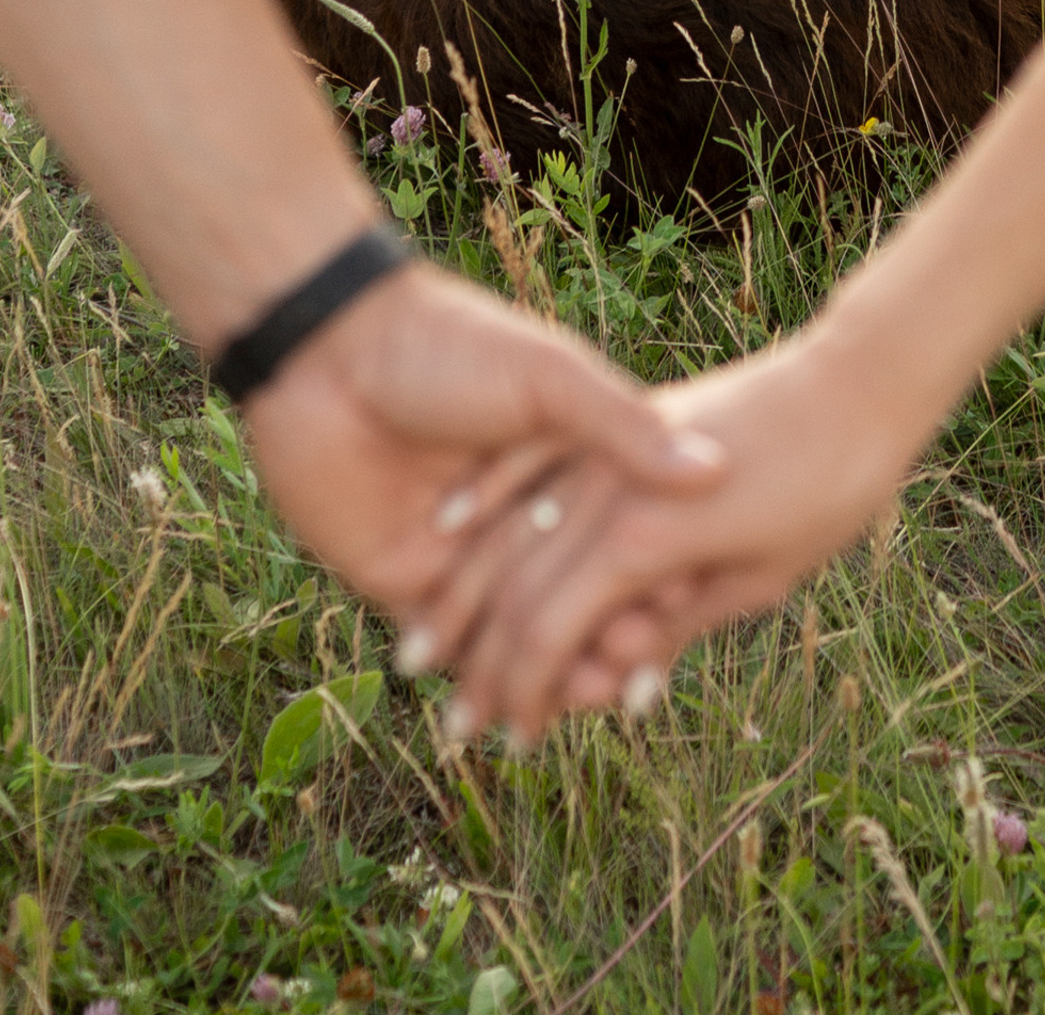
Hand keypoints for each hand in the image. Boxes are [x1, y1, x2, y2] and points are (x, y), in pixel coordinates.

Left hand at [240, 258, 726, 671]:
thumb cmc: (449, 343)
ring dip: (560, 669)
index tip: (688, 602)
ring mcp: (463, 555)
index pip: (624, 534)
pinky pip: (456, 648)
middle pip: (578, 594)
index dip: (657, 572)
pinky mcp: (406, 585)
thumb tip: (715, 470)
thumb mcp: (550, 379)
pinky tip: (529, 700)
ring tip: (597, 692)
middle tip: (641, 667)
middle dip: (612, 633)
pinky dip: (491, 678)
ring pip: (523, 633)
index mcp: (564, 461)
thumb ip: (624, 429)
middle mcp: (519, 515)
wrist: (329, 350)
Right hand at [414, 325, 928, 741]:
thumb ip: (683, 626)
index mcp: (644, 539)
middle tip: (455, 727)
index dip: (524, 693)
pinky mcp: (617, 411)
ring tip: (425, 645)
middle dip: (481, 663)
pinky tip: (448, 527)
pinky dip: (486, 498)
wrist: (856, 380)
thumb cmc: (830, 487)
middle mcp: (609, 489)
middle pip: (517, 588)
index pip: (551, 632)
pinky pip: (530, 460)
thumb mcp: (764, 576)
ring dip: (463, 591)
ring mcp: (607, 445)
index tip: (511, 742)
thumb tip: (624, 695)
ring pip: (509, 527)